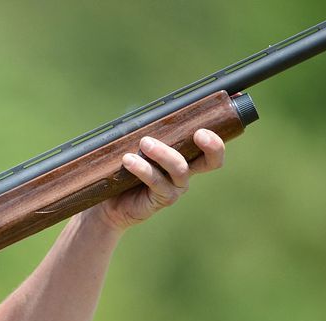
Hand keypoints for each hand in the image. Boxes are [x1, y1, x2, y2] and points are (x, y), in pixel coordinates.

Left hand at [88, 128, 225, 232]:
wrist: (107, 203)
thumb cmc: (123, 170)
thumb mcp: (134, 147)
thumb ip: (144, 131)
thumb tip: (143, 113)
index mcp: (185, 156)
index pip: (209, 145)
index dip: (217, 133)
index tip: (213, 123)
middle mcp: (185, 172)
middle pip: (212, 161)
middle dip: (212, 146)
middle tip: (199, 133)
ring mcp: (175, 187)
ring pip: (180, 168)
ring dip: (163, 153)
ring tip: (144, 143)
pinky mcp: (162, 199)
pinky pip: (157, 181)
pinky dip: (143, 169)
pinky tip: (129, 161)